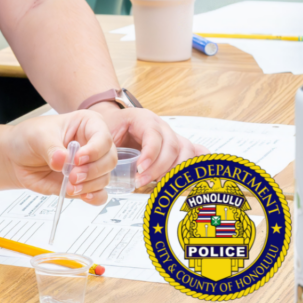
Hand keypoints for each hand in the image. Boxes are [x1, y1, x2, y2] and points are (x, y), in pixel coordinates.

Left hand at [0, 110, 116, 204]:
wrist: (16, 157)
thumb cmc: (29, 138)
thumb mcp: (37, 136)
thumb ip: (51, 148)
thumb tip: (62, 161)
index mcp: (87, 124)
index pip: (103, 137)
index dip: (94, 150)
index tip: (77, 159)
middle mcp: (93, 145)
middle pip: (109, 160)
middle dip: (92, 170)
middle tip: (72, 176)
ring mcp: (90, 166)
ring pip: (104, 178)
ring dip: (89, 185)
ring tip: (69, 186)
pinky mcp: (85, 183)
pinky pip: (99, 194)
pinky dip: (94, 197)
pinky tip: (82, 196)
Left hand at [90, 104, 208, 186]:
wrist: (115, 123)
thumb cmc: (110, 128)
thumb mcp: (105, 134)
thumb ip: (110, 148)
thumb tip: (112, 169)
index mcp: (144, 118)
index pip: (154, 135)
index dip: (150, 153)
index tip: (139, 169)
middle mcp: (162, 126)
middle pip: (172, 145)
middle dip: (159, 167)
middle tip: (141, 181)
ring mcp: (173, 135)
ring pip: (186, 151)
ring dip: (175, 171)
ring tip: (158, 184)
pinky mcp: (179, 146)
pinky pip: (197, 153)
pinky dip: (196, 165)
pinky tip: (190, 178)